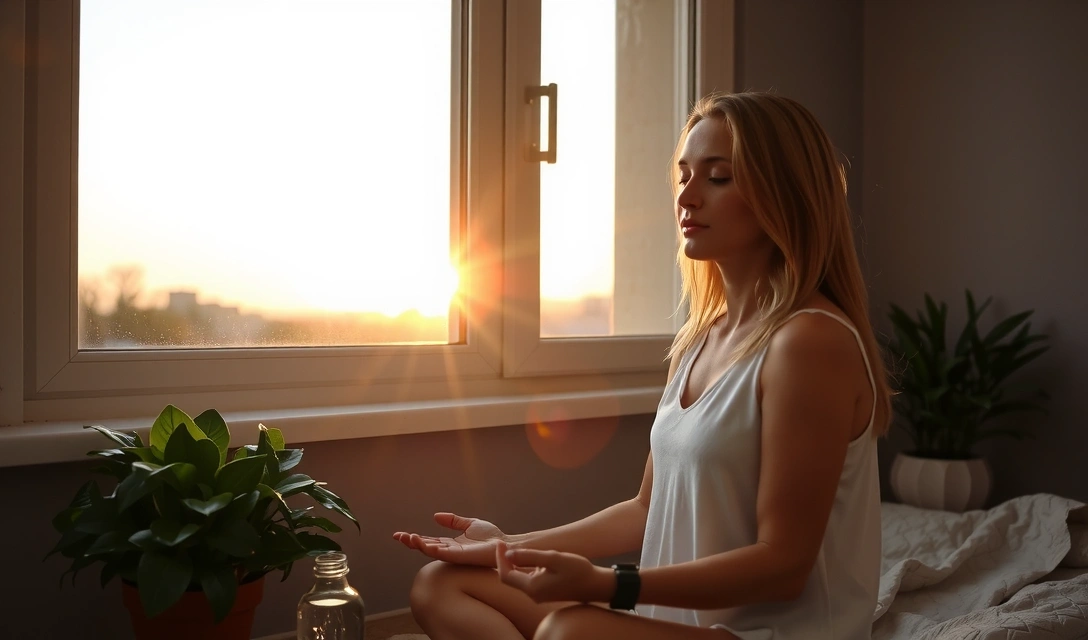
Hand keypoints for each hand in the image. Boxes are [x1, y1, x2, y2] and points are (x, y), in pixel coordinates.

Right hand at [393, 512, 506, 566]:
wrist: (504, 544)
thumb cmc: (491, 537)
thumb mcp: (470, 524)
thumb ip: (454, 521)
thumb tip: (436, 516)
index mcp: (450, 543)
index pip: (427, 540)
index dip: (413, 538)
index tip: (399, 535)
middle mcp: (449, 551)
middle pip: (425, 547)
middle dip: (410, 542)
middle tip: (398, 536)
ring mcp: (453, 555)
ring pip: (430, 551)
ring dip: (418, 545)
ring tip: (408, 538)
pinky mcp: (460, 557)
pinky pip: (443, 554)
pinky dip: (432, 548)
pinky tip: (423, 543)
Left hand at [495, 540, 613, 603]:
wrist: (596, 585)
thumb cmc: (578, 570)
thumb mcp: (554, 558)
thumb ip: (530, 556)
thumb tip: (508, 553)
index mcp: (532, 588)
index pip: (505, 574)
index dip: (500, 558)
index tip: (501, 542)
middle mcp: (533, 594)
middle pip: (509, 577)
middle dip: (504, 560)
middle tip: (503, 542)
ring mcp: (539, 594)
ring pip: (518, 578)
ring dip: (513, 563)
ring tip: (512, 546)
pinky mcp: (545, 591)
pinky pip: (528, 579)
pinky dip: (523, 567)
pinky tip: (528, 556)